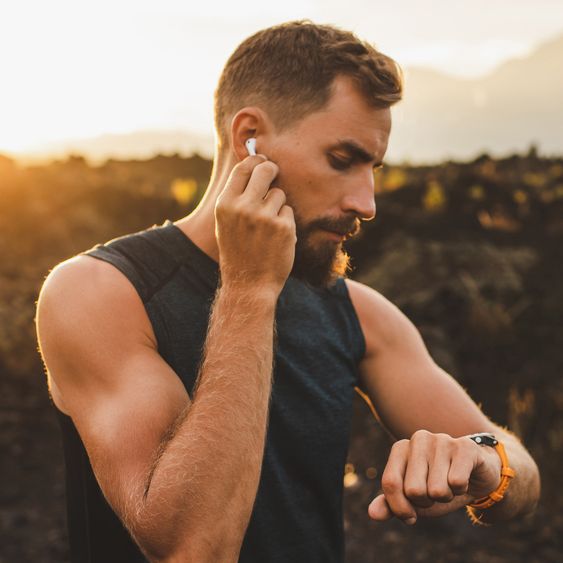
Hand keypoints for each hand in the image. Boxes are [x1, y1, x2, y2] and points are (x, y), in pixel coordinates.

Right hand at [215, 155, 295, 294]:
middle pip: (265, 169)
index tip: (262, 161)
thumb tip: (253, 166)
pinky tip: (276, 238)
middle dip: (272, 169)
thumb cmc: (237, 252)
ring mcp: (264, 217)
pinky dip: (285, 222)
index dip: (255, 160)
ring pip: (279, 193)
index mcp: (225, 204)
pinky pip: (288, 211)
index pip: (243, 168)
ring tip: (267, 226)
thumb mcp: (225, 223)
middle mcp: (243, 207)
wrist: (248, 285)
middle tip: (274, 175)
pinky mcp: (284, 227)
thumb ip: (236, 197)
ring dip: (277, 205)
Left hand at [368, 430, 501, 524]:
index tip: (410, 516)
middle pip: (413, 490)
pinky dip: (461, 490)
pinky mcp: (464, 447)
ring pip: (437, 490)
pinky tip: (464, 478)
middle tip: (435, 492)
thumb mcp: (413, 499)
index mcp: (400, 448)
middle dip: (426, 502)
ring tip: (449, 484)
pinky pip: (456, 482)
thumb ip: (391, 505)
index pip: (390, 483)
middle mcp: (418, 439)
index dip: (400, 508)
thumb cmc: (438, 486)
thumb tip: (373, 513)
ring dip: (445, 497)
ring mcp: (442, 440)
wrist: (476, 475)